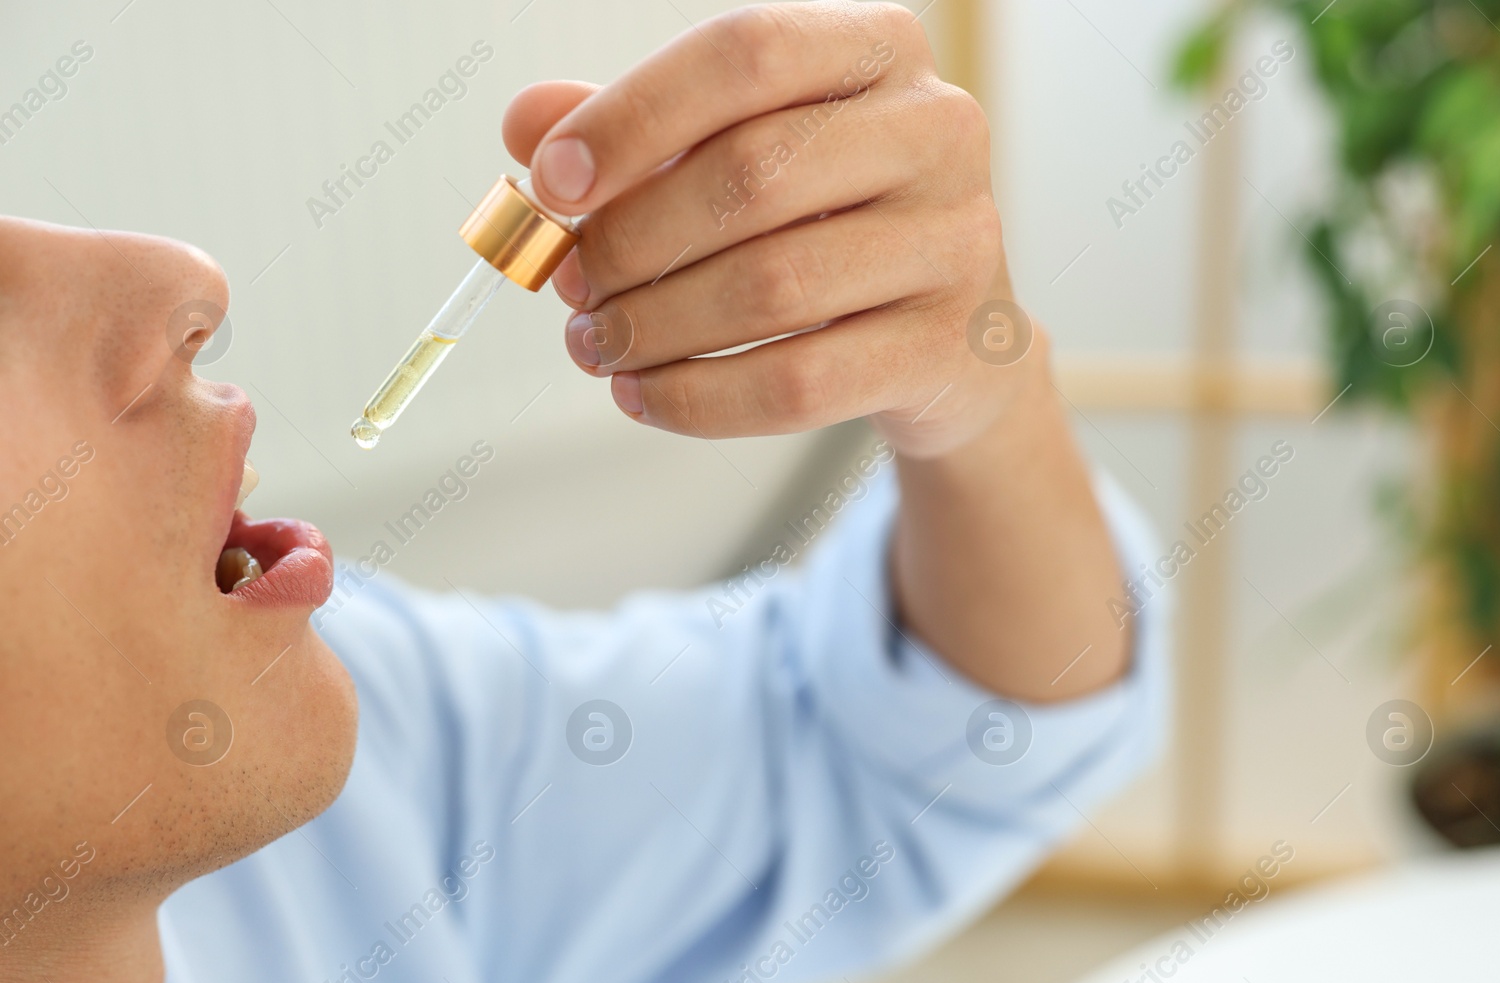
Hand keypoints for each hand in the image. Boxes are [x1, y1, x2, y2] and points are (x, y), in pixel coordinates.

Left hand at [502, 0, 1037, 459]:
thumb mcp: (741, 155)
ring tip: (596, 344)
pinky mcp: (947, 347)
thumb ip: (641, 132)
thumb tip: (527, 124)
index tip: (553, 183)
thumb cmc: (830, 225)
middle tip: (570, 284)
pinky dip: (700, 399)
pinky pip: (800, 383)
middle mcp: (938, 130)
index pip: (746, 54)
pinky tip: (645, 396)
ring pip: (771, 288)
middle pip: (752, 175)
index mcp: (879, 51)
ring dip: (655, 326)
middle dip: (632, 239)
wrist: (951, 339)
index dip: (635, 117)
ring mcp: (956, 240)